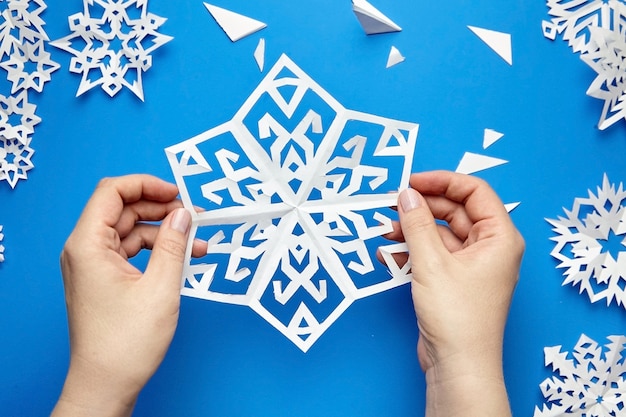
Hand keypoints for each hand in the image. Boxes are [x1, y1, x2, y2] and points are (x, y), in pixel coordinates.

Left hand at [52, 175, 205, 416]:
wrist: (106, 384)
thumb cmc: (126, 343)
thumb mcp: (160, 288)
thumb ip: (174, 245)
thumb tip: (184, 215)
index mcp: (88, 245)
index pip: (112, 192)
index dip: (147, 184)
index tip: (178, 192)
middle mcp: (85, 249)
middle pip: (124, 209)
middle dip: (162, 208)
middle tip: (195, 216)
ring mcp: (93, 264)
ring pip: (132, 231)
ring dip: (165, 232)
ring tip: (198, 242)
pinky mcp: (104, 278)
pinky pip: (132, 251)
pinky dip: (158, 251)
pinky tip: (184, 258)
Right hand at [386, 171, 523, 416]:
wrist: (457, 365)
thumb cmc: (458, 319)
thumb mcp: (432, 263)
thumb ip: (417, 224)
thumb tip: (406, 195)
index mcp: (499, 237)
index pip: (474, 192)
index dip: (442, 181)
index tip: (412, 181)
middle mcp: (489, 247)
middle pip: (454, 211)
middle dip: (422, 207)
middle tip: (393, 204)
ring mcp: (472, 264)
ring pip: (440, 233)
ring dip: (413, 229)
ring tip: (386, 230)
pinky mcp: (455, 279)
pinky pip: (434, 253)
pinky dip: (413, 250)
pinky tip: (390, 253)